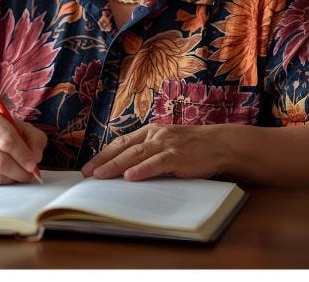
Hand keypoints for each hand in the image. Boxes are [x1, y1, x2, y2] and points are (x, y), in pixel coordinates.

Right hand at [0, 107, 46, 184]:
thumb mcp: (18, 127)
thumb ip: (34, 138)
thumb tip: (36, 157)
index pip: (7, 139)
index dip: (23, 155)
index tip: (34, 165)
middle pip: (0, 161)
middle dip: (20, 172)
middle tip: (30, 176)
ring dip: (10, 179)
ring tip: (17, 175)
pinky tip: (1, 175)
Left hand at [82, 123, 235, 180]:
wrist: (221, 144)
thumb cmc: (193, 147)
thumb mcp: (167, 145)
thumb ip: (149, 154)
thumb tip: (125, 172)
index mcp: (150, 132)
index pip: (121, 143)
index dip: (103, 155)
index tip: (88, 167)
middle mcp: (155, 136)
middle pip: (123, 148)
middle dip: (103, 161)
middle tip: (87, 174)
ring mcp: (167, 144)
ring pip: (136, 154)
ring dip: (116, 166)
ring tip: (100, 176)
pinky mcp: (179, 155)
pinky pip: (157, 163)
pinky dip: (143, 169)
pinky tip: (130, 177)